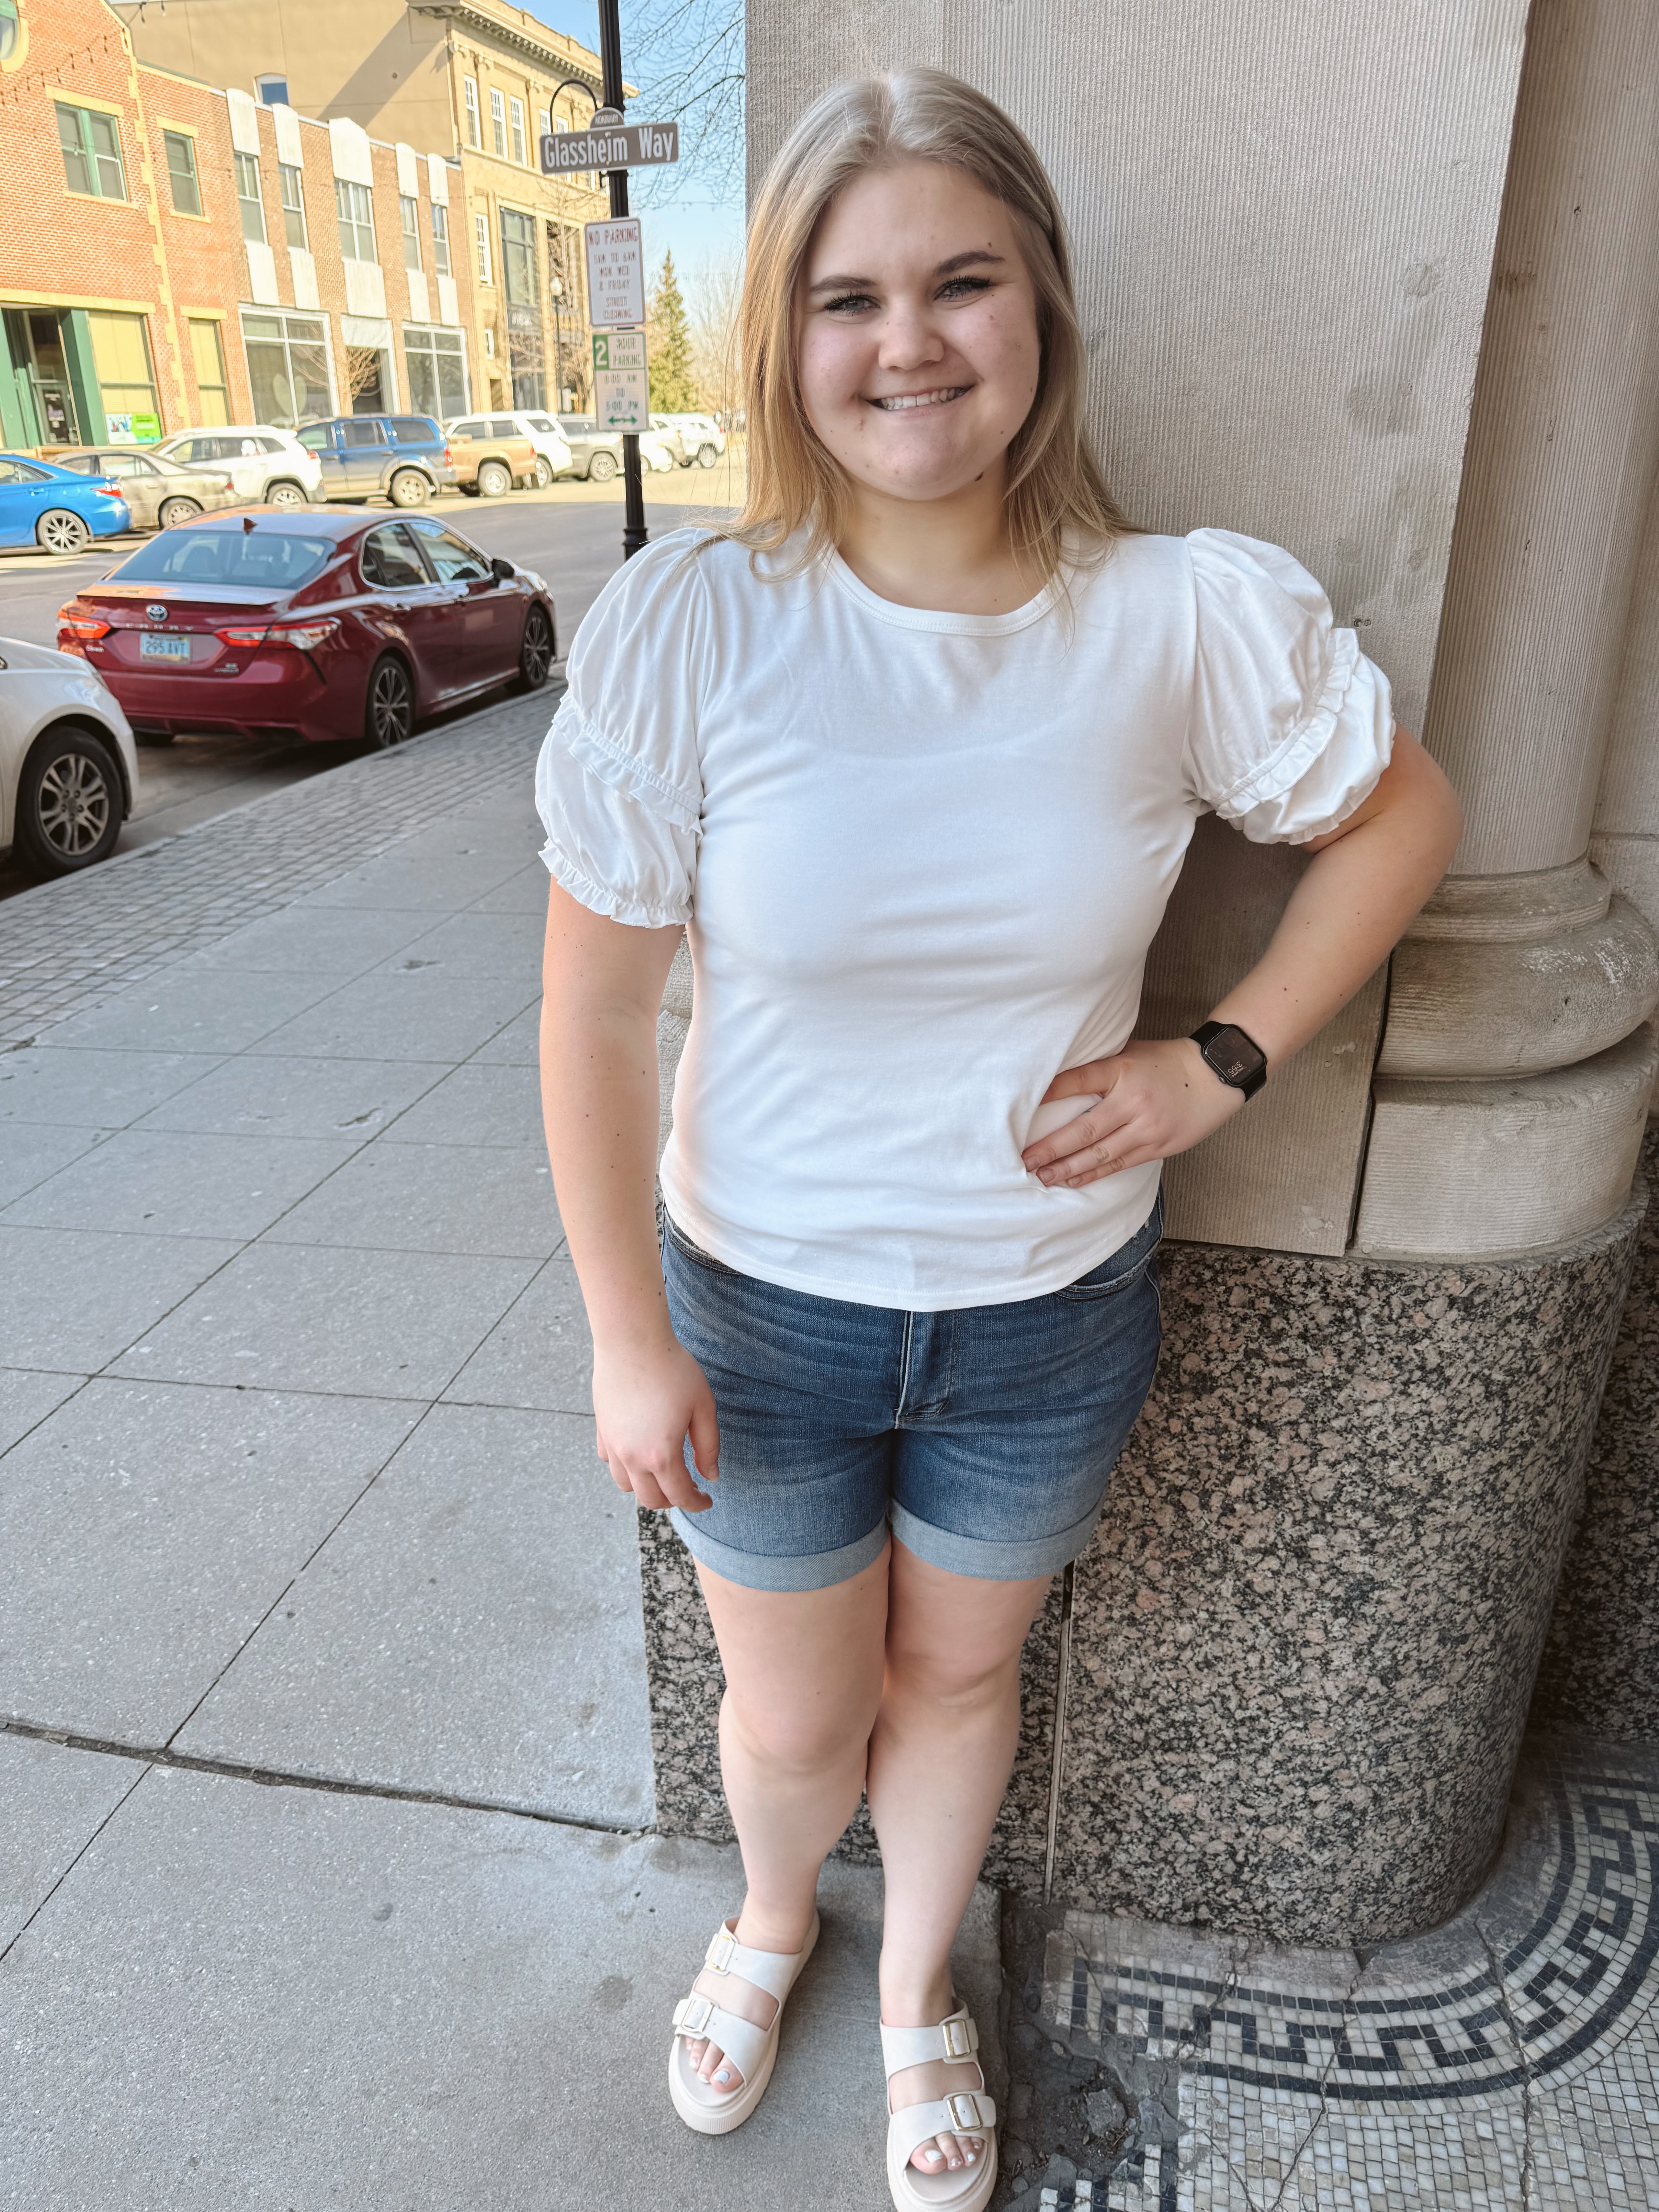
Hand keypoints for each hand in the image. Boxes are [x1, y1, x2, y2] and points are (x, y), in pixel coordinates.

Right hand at [592, 1334, 719, 1513]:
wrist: (632, 1342)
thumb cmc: (673, 1370)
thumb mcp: (703, 1407)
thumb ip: (708, 1446)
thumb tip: (710, 1475)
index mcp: (661, 1455)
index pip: (680, 1496)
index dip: (697, 1503)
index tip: (707, 1500)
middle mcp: (632, 1457)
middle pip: (650, 1499)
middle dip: (672, 1500)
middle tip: (688, 1488)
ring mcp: (613, 1445)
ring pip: (626, 1485)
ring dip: (646, 1487)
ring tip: (663, 1473)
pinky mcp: (601, 1430)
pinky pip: (610, 1462)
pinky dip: (625, 1467)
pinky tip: (639, 1453)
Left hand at [1021, 1038, 1245, 1188]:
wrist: (1215, 1077)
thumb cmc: (1165, 1061)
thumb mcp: (1130, 1052)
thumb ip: (1099, 1065)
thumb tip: (1056, 1074)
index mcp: (1122, 1070)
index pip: (1079, 1080)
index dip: (1051, 1093)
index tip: (1024, 1107)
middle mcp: (1133, 1102)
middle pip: (1085, 1130)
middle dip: (1052, 1148)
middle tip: (1025, 1160)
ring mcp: (1146, 1128)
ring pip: (1101, 1154)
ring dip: (1068, 1168)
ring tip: (1042, 1177)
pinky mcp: (1157, 1147)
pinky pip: (1120, 1165)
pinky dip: (1093, 1174)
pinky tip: (1072, 1180)